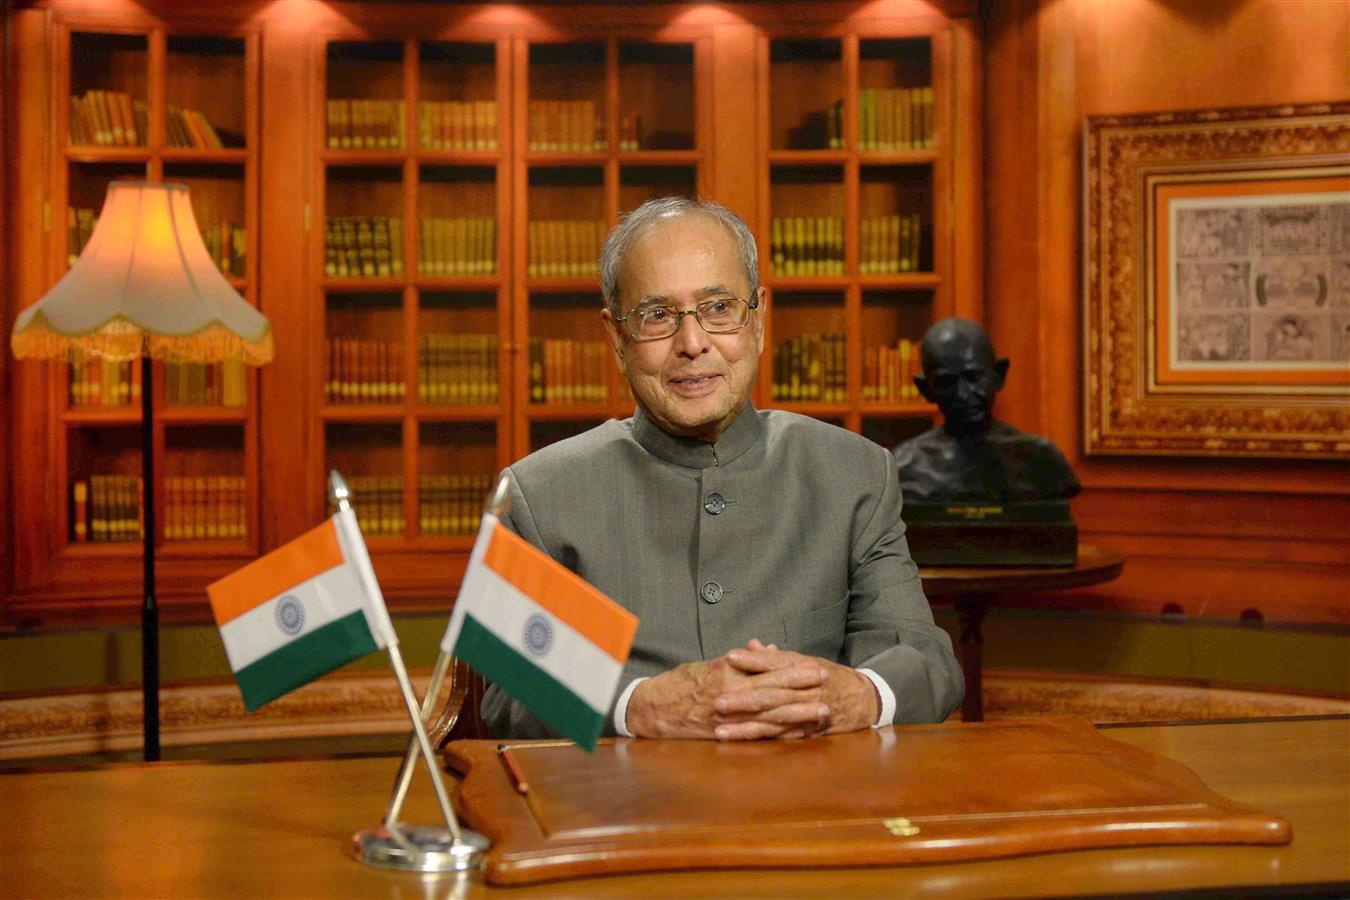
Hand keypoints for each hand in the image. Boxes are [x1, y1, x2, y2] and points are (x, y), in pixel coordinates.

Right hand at [625, 649, 826, 739]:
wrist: (652, 708)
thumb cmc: (682, 683)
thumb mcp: (711, 665)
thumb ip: (743, 661)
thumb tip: (770, 650)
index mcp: (727, 671)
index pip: (767, 669)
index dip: (794, 669)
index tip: (816, 667)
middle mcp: (730, 693)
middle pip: (774, 691)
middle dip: (802, 688)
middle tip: (828, 684)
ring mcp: (728, 716)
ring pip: (770, 714)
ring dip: (799, 713)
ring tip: (822, 712)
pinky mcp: (725, 733)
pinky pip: (757, 734)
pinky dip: (779, 734)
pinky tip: (797, 735)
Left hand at [713, 639, 880, 739]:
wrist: (864, 699)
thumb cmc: (829, 677)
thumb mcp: (806, 660)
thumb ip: (776, 657)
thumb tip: (750, 644)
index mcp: (805, 668)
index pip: (777, 662)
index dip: (753, 660)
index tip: (729, 657)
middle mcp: (807, 691)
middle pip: (772, 694)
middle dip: (743, 699)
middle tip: (717, 700)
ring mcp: (807, 714)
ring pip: (773, 720)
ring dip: (745, 727)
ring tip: (720, 729)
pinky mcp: (808, 732)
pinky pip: (781, 736)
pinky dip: (760, 739)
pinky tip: (740, 741)